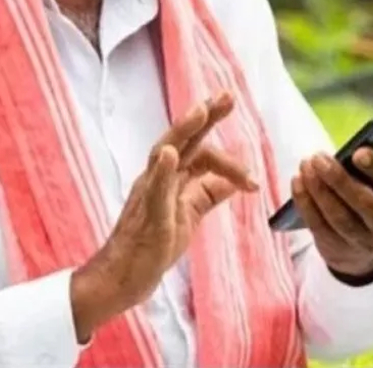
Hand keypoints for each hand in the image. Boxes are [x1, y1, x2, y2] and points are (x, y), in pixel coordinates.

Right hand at [70, 92, 256, 341]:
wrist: (122, 278)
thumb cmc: (152, 246)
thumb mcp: (188, 216)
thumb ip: (207, 195)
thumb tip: (235, 181)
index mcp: (169, 178)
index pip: (199, 151)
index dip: (224, 149)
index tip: (249, 165)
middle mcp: (156, 178)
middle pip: (182, 140)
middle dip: (205, 116)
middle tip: (228, 95)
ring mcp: (148, 194)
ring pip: (163, 154)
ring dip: (183, 131)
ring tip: (200, 111)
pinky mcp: (146, 216)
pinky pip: (152, 190)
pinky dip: (162, 171)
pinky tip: (169, 154)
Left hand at [291, 128, 372, 280]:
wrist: (369, 250)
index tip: (358, 151)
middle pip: (362, 202)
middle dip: (339, 179)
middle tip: (319, 156)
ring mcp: (362, 243)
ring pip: (337, 215)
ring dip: (318, 189)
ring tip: (307, 163)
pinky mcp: (336, 249)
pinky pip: (318, 225)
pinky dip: (305, 202)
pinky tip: (298, 180)